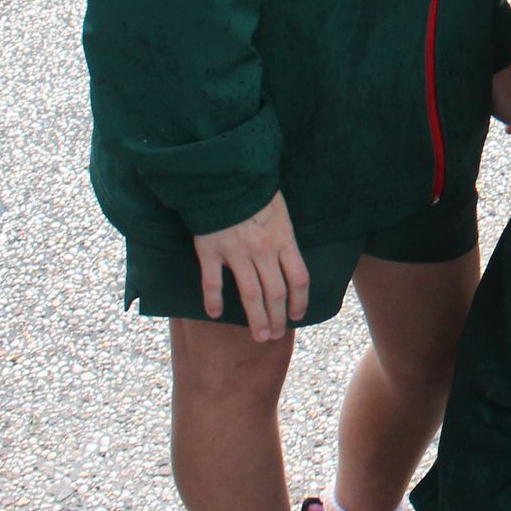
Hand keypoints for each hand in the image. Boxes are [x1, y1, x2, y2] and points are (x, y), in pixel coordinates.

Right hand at [193, 192, 308, 341]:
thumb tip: (287, 262)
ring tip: (259, 335)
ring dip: (256, 318)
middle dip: (278, 317)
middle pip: (276, 292)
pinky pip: (213, 281)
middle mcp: (263, 250)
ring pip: (250, 294)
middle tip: (275, 335)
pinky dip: (213, 300)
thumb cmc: (255, 191)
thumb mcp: (281, 212)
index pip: (299, 278)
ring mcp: (236, 252)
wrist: (225, 175)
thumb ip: (284, 238)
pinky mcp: (210, 251)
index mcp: (284, 239)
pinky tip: (215, 314)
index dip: (300, 300)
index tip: (298, 315)